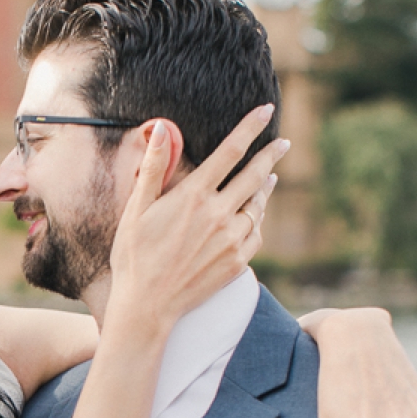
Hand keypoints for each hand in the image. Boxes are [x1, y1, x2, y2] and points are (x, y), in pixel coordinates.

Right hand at [108, 105, 286, 336]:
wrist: (147, 306)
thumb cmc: (134, 257)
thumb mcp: (135, 210)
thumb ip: (153, 168)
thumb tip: (160, 128)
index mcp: (193, 197)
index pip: (230, 151)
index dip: (250, 127)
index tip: (266, 110)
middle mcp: (218, 215)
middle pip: (255, 175)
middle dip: (271, 155)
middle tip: (283, 142)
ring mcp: (232, 240)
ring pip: (258, 205)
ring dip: (265, 188)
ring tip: (269, 177)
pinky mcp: (238, 262)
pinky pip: (256, 233)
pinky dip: (256, 220)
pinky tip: (252, 217)